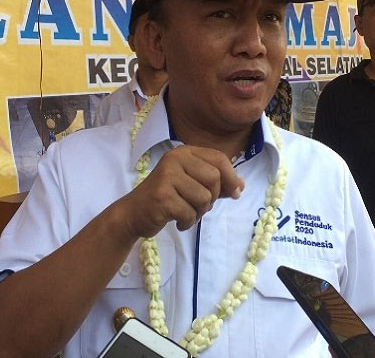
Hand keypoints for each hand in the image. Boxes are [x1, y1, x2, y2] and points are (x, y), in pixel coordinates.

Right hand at [118, 146, 244, 237]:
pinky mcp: (161, 196)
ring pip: (204, 198)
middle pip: (214, 178)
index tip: (234, 193)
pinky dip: (187, 222)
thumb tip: (241, 186)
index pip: (219, 159)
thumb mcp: (192, 184)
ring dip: (199, 213)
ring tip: (186, 212)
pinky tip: (176, 220)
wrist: (133, 213)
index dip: (231, 177)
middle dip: (212, 198)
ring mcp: (167, 176)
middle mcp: (175, 159)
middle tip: (199, 206)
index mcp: (184, 152)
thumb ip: (216, 183)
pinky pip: (189, 213)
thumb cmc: (167, 197)